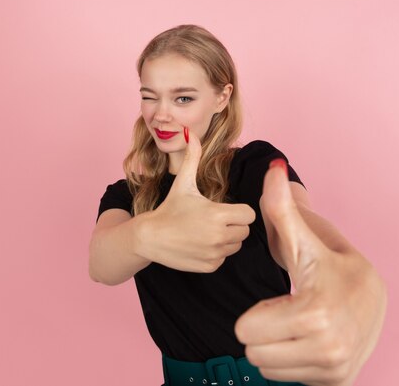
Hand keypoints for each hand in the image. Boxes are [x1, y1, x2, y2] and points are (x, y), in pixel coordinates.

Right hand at [137, 130, 255, 272]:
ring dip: (226, 240)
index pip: (248, 214)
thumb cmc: (170, 208)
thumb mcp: (183, 183)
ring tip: (206, 232)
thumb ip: (193, 157)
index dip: (238, 211)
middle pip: (244, 231)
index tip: (223, 209)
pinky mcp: (209, 266)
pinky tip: (200, 245)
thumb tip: (191, 133)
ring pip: (235, 246)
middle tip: (213, 220)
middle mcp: (219, 235)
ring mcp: (214, 253)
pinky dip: (216, 253)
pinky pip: (224, 259)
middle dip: (233, 225)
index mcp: (218, 214)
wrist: (149, 237)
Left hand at [234, 160, 386, 385]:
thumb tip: (272, 167)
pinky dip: (292, 361)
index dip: (254, 312)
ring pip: (267, 368)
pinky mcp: (339, 380)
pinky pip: (286, 378)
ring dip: (275, 347)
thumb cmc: (333, 265)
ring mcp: (335, 367)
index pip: (246, 331)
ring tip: (298, 324)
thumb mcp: (306, 239)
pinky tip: (310, 339)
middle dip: (262, 330)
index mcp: (314, 313)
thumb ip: (283, 209)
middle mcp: (328, 348)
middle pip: (253, 352)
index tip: (280, 299)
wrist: (375, 297)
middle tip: (285, 311)